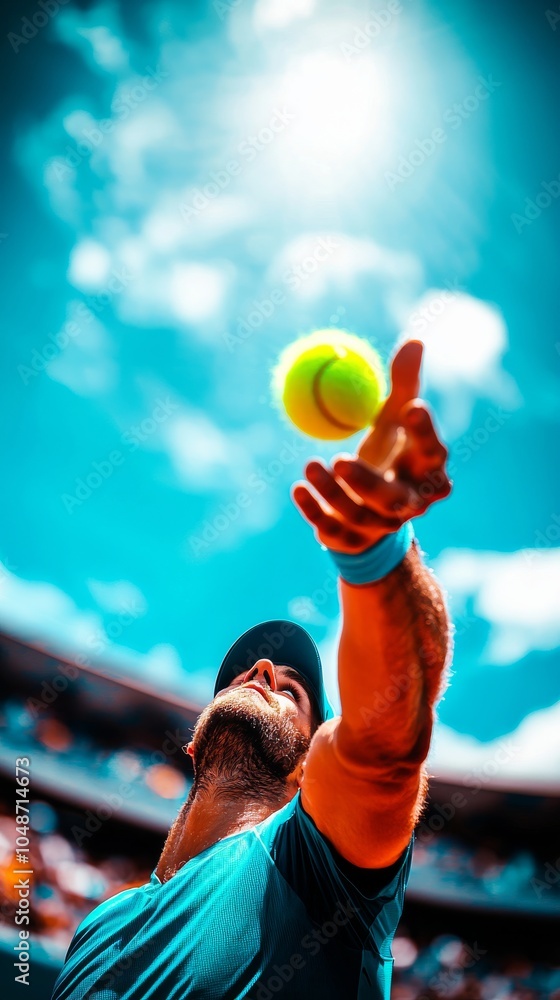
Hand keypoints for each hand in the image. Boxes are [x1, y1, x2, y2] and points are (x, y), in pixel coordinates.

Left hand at [291, 340, 451, 553]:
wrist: (372, 510)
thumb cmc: (390, 454)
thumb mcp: (396, 418)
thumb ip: (404, 384)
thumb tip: (414, 340)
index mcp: (428, 471)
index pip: (432, 452)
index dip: (424, 432)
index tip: (412, 405)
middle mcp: (410, 503)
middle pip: (394, 499)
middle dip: (367, 482)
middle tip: (339, 459)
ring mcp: (381, 527)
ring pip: (357, 515)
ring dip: (330, 492)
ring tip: (309, 465)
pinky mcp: (353, 541)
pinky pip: (331, 530)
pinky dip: (312, 511)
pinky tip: (297, 489)